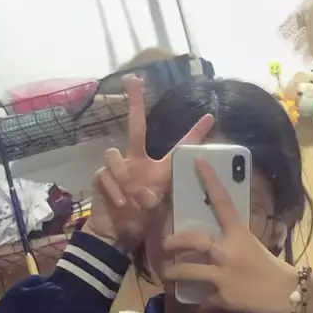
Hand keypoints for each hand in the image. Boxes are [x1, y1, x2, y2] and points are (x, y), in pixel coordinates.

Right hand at [84, 76, 213, 249]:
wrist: (116, 234)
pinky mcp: (101, 177)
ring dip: (124, 177)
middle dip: (134, 102)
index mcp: (158, 168)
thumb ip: (156, 201)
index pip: (179, 147)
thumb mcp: (159, 211)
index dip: (195, 133)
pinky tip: (120, 203)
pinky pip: (105, 175)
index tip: (211, 117)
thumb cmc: (141, 220)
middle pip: (136, 126)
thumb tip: (148, 196)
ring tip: (132, 198)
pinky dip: (114, 191)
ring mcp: (118, 167)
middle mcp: (137, 161)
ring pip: (114, 154)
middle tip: (133, 79)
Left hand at [163, 158, 297, 312]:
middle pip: (191, 240)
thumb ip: (234, 242)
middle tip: (165, 245)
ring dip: (173, 273)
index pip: (223, 202)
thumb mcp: (254, 247)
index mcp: (239, 234)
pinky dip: (199, 303)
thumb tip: (216, 242)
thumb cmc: (274, 269)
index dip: (209, 180)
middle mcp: (227, 252)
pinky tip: (197, 306)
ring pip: (186, 271)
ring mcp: (223, 275)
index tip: (197, 161)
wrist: (289, 296)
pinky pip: (201, 300)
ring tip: (168, 275)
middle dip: (172, 242)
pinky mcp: (222, 298)